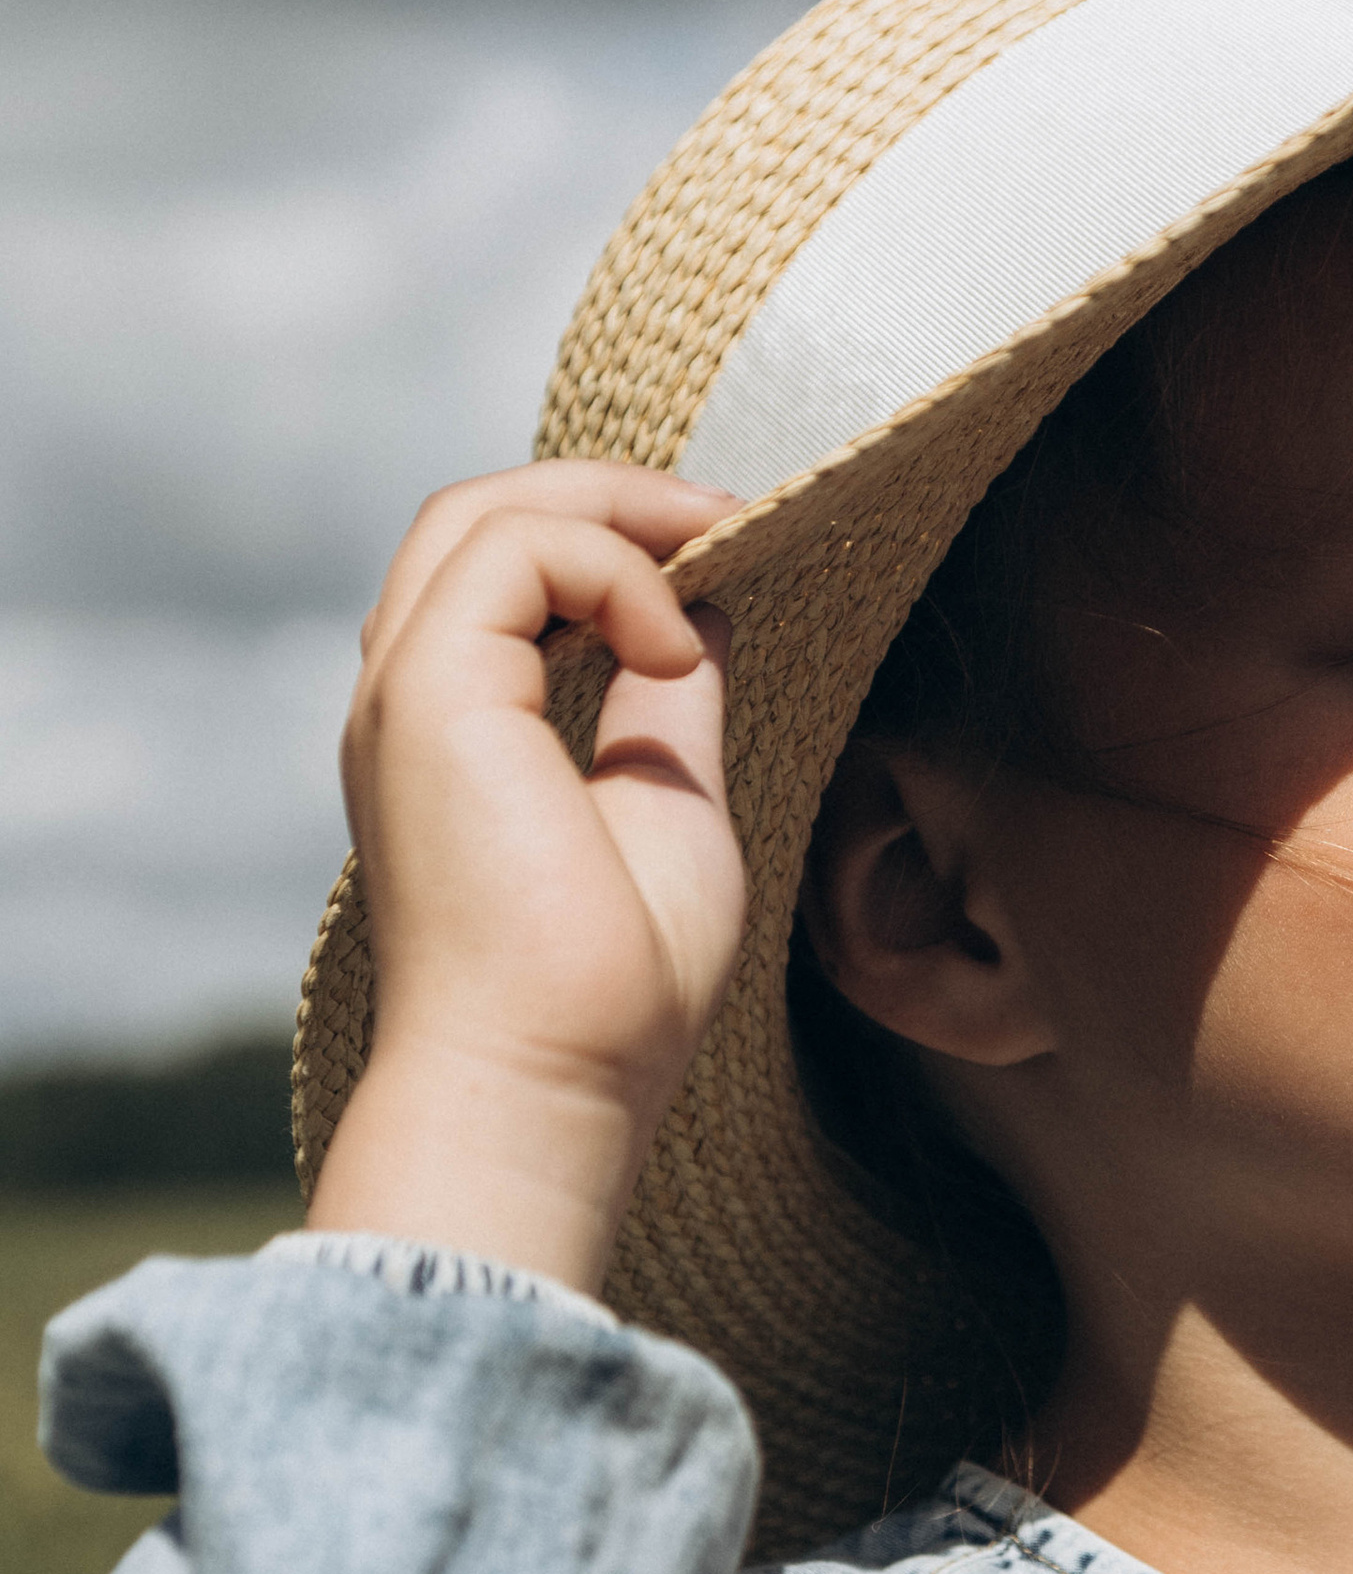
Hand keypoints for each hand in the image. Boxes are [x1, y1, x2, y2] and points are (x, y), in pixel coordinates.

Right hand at [307, 462, 747, 1294]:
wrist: (551, 1077)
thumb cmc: (612, 986)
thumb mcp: (668, 800)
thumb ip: (667, 700)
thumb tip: (699, 609)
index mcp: (459, 731)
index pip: (504, 576)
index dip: (610, 539)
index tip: (720, 552)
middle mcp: (414, 703)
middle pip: (477, 519)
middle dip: (608, 496)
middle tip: (723, 518)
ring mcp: (407, 693)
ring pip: (479, 513)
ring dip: (610, 511)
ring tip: (708, 553)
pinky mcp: (427, 693)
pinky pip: (510, 551)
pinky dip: (607, 567)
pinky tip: (673, 644)